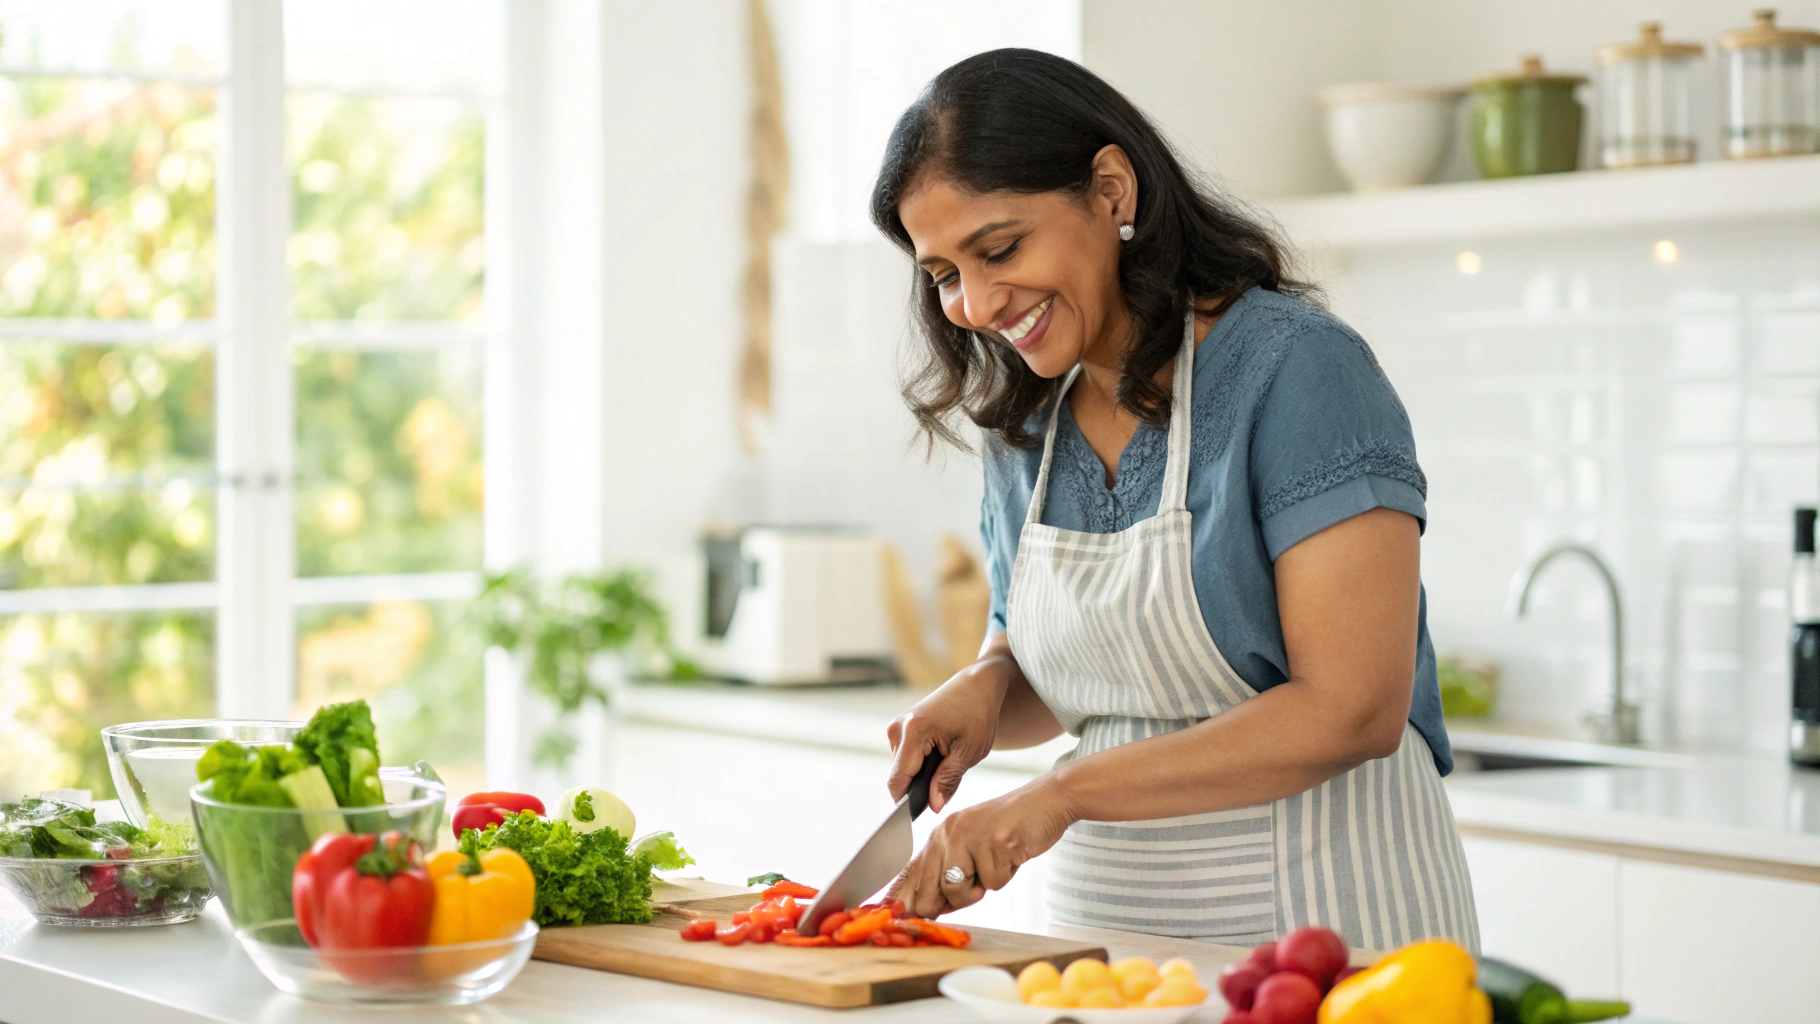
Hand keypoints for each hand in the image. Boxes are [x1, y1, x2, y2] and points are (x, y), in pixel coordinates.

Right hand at [886, 653, 1014, 812]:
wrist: (976, 685)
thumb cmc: (977, 714)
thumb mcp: (968, 752)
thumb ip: (948, 780)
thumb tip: (933, 806)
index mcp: (913, 732)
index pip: (898, 781)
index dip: (906, 804)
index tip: (921, 816)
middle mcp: (898, 729)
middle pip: (899, 777)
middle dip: (919, 788)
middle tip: (949, 783)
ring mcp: (897, 727)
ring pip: (902, 769)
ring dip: (921, 775)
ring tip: (948, 762)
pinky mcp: (901, 728)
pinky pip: (905, 758)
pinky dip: (921, 764)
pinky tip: (941, 755)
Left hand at [886, 775, 1077, 917]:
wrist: (1044, 803)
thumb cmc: (1008, 830)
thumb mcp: (972, 849)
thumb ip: (949, 875)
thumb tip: (928, 910)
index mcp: (939, 835)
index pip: (911, 873)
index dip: (901, 899)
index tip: (896, 918)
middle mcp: (948, 833)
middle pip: (931, 891)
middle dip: (951, 903)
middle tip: (974, 889)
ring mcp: (970, 837)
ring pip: (959, 891)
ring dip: (981, 889)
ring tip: (996, 864)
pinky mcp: (995, 842)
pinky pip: (993, 883)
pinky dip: (1005, 876)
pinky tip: (1011, 855)